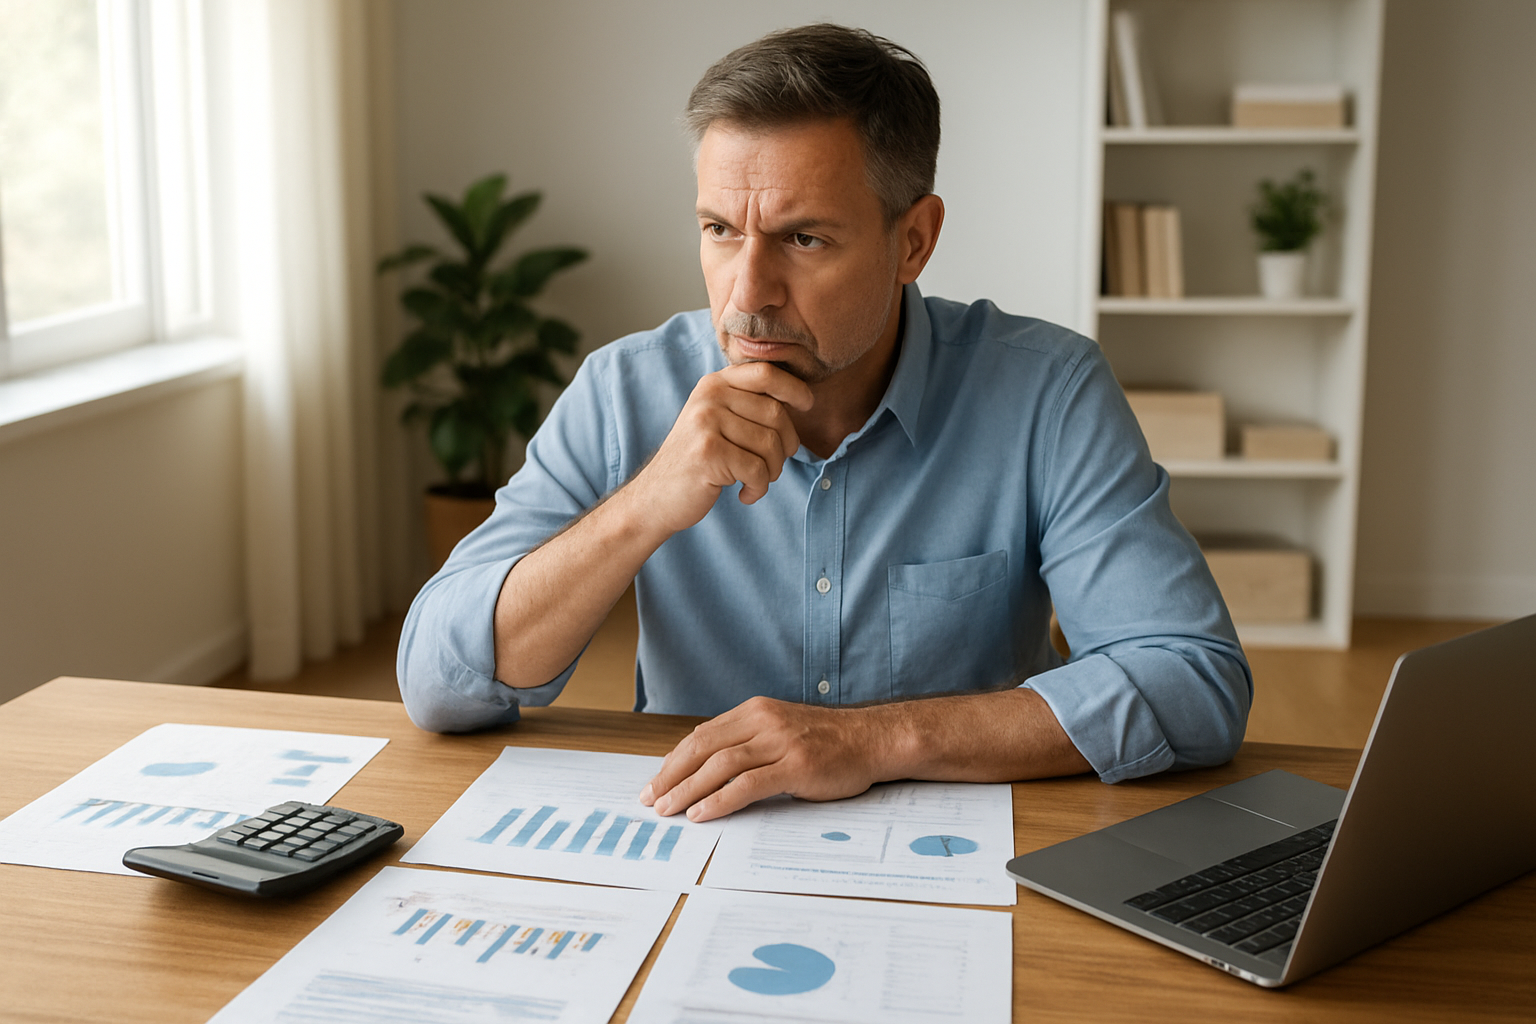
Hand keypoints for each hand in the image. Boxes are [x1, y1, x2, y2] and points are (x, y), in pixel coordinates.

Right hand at [627, 362, 813, 535]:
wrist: (656, 495)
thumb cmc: (698, 460)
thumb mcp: (716, 419)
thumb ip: (748, 402)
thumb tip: (802, 396)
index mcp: (714, 384)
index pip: (766, 373)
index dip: (794, 388)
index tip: (807, 404)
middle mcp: (708, 397)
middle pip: (776, 414)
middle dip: (785, 447)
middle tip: (771, 466)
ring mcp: (706, 423)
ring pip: (771, 445)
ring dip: (772, 472)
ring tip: (755, 481)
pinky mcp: (708, 453)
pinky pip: (757, 470)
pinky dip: (758, 489)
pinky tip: (746, 495)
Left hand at [639, 696, 896, 821]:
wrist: (872, 739)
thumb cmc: (828, 741)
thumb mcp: (780, 729)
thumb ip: (747, 740)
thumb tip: (704, 757)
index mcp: (755, 711)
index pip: (702, 736)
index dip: (674, 761)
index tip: (656, 783)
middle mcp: (763, 721)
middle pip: (703, 747)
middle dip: (671, 775)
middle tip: (651, 800)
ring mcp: (779, 742)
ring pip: (720, 765)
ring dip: (688, 789)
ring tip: (669, 810)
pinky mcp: (795, 765)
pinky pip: (748, 784)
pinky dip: (720, 799)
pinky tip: (703, 813)